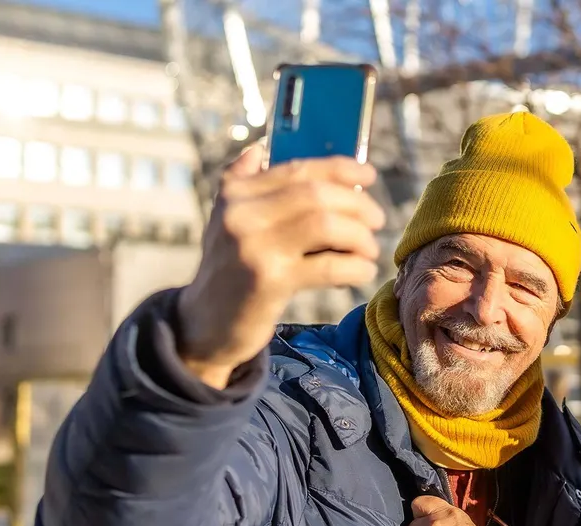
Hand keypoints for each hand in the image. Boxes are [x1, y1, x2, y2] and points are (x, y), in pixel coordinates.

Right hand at [176, 145, 385, 387]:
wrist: (203, 323)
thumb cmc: (228, 270)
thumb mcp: (225, 221)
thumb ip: (243, 183)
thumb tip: (260, 148)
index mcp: (236, 193)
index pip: (297, 169)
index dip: (340, 168)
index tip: (369, 174)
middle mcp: (241, 214)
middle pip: (316, 194)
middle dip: (357, 205)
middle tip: (377, 220)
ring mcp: (254, 247)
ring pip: (326, 225)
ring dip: (359, 236)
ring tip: (369, 249)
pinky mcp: (269, 281)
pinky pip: (327, 266)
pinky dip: (354, 267)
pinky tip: (362, 271)